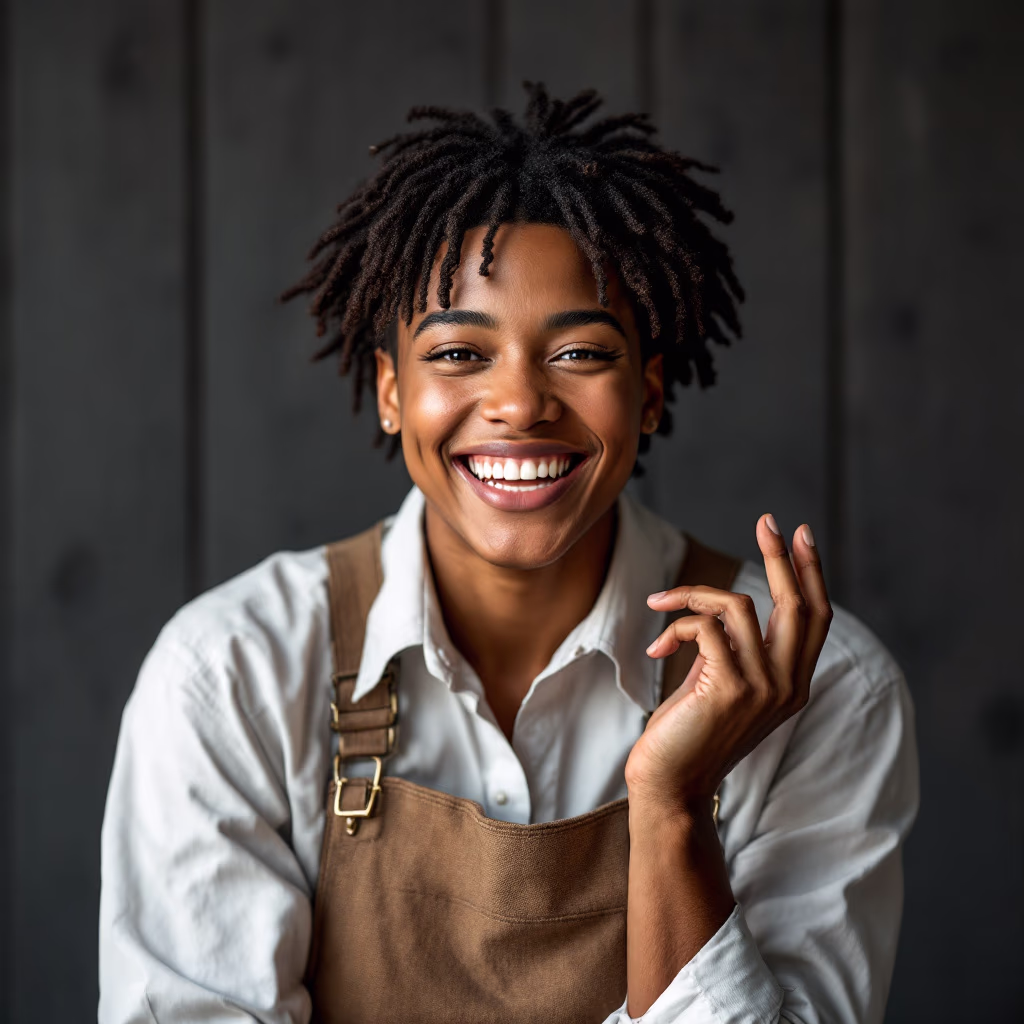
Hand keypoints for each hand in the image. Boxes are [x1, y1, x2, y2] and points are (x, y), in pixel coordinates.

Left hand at [624, 514, 832, 818]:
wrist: (668, 786)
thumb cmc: (686, 733)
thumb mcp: (719, 683)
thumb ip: (734, 649)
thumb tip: (724, 607)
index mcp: (792, 685)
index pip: (816, 618)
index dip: (811, 573)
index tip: (800, 535)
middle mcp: (788, 686)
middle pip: (797, 604)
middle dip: (782, 557)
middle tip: (767, 520)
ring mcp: (763, 688)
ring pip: (740, 607)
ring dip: (693, 594)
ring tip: (661, 604)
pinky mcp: (730, 688)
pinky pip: (707, 626)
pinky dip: (679, 622)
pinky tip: (657, 645)